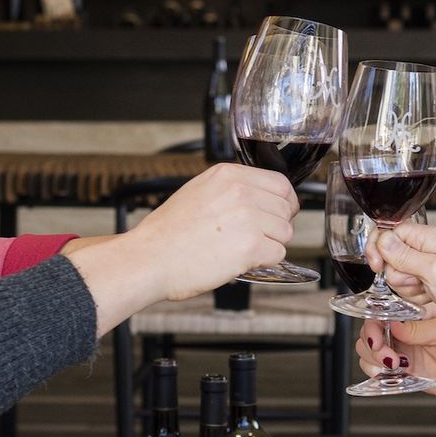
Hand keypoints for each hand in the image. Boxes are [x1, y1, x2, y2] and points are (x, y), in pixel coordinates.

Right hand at [123, 164, 297, 301]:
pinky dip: (264, 262)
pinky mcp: (251, 246)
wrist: (149, 259)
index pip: (280, 183)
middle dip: (276, 226)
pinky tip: (242, 261)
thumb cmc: (167, 233)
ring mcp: (248, 218)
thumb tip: (258, 197)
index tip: (278, 214)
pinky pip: (278, 254)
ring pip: (285, 232)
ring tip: (242, 249)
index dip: (284, 202)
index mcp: (229, 175)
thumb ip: (230, 189)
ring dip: (270, 244)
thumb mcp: (198, 192)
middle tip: (256, 237)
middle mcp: (241, 192)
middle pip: (286, 208)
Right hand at [356, 316, 435, 399]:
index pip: (380, 315)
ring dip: (373, 362)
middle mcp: (403, 333)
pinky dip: (378, 376)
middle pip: (369, 336)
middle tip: (387, 358)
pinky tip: (392, 376)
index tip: (377, 339)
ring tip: (392, 367)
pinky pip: (380, 373)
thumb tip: (391, 325)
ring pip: (370, 355)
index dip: (372, 327)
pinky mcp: (404, 371)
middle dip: (372, 348)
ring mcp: (402, 352)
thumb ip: (416, 330)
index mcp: (411, 316)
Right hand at [366, 223, 435, 328]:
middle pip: (389, 256)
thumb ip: (404, 255)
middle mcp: (424, 248)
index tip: (379, 265)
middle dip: (397, 274)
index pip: (389, 232)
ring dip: (407, 287)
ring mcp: (424, 266)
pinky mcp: (425, 281)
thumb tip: (383, 240)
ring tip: (427, 289)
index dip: (379, 248)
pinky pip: (405, 288)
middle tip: (417, 280)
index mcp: (426, 237)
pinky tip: (429, 296)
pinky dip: (414, 296)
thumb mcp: (433, 270)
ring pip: (395, 275)